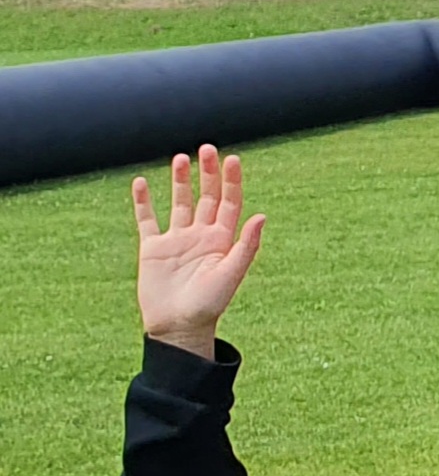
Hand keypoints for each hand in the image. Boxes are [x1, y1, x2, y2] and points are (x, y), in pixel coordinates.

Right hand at [135, 146, 265, 352]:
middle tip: (207, 148)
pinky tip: (140, 182)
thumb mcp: (231, 273)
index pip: (230, 203)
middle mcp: (201, 236)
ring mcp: (176, 240)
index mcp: (223, 240)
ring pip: (179, 203)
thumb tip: (261, 216)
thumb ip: (246, 245)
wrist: (178, 327)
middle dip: (207, 174)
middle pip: (206, 197)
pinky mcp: (152, 248)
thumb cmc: (209, 305)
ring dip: (179, 181)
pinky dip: (143, 202)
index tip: (232, 159)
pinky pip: (146, 220)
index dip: (232, 181)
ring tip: (180, 158)